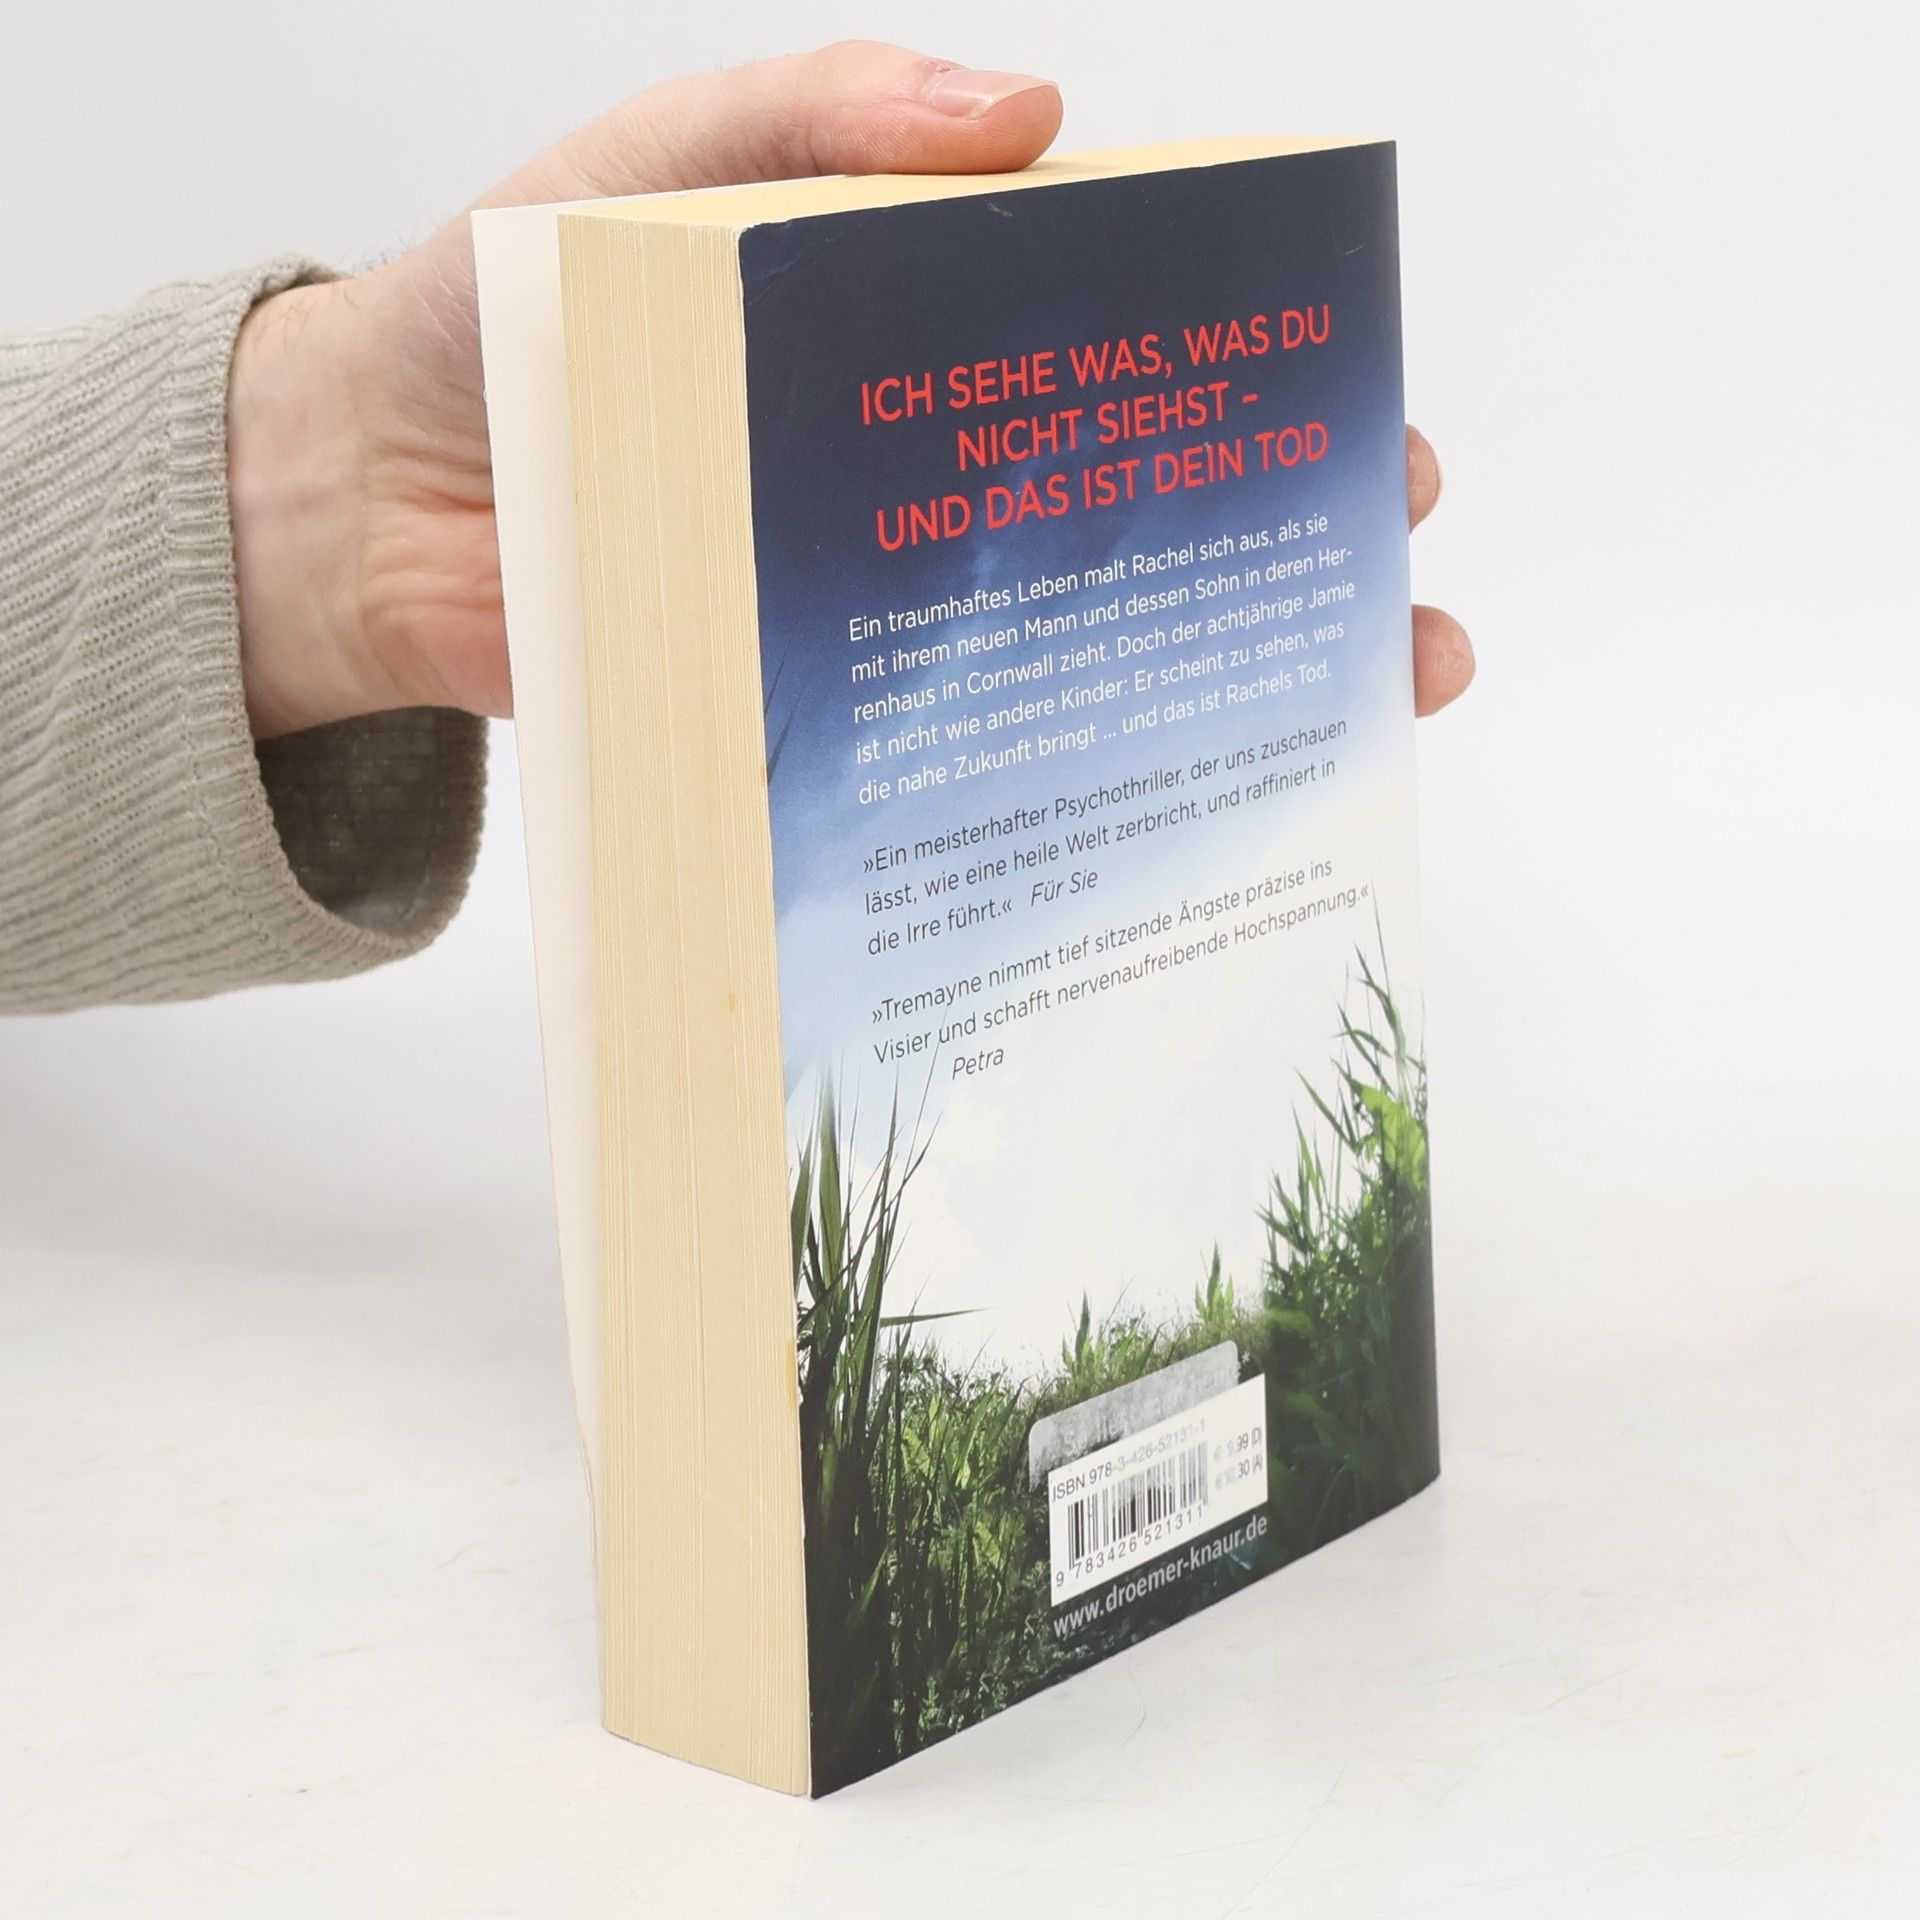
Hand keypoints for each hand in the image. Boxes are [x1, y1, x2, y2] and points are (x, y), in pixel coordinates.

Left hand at [226, 42, 1471, 736]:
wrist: (352, 506)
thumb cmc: (490, 319)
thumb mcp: (647, 172)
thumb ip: (812, 122)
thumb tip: (1029, 115)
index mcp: (906, 342)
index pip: (1115, 354)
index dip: (1245, 379)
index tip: (1354, 405)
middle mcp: (915, 485)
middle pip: (1130, 510)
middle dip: (1279, 536)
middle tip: (1383, 555)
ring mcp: (874, 614)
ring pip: (1075, 648)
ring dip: (1218, 680)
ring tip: (1360, 702)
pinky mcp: (810, 723)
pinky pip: (949, 759)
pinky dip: (1054, 790)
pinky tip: (1163, 815)